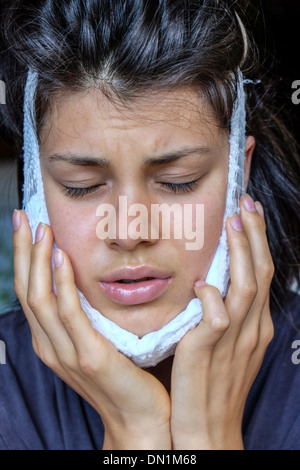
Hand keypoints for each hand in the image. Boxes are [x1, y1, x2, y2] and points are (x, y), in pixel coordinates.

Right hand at [12, 211, 171, 449]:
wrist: (140, 420)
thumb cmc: (122, 378)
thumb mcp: (95, 343)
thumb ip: (84, 317)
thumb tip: (82, 282)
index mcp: (51, 342)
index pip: (29, 293)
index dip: (23, 259)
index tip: (25, 228)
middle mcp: (50, 346)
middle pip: (27, 291)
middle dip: (21, 251)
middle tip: (22, 217)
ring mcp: (66, 353)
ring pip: (40, 298)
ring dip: (37, 260)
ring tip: (40, 229)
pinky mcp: (89, 357)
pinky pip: (69, 313)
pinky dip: (62, 284)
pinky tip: (61, 259)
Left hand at [170, 194, 274, 449]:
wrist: (208, 429)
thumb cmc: (215, 384)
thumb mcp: (228, 346)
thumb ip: (225, 315)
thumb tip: (212, 284)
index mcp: (255, 325)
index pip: (260, 274)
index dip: (257, 242)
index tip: (250, 213)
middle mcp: (250, 328)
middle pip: (258, 273)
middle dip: (254, 235)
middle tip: (246, 203)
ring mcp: (233, 340)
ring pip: (244, 287)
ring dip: (240, 252)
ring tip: (232, 222)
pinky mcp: (208, 350)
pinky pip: (216, 317)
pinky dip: (212, 297)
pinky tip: (203, 281)